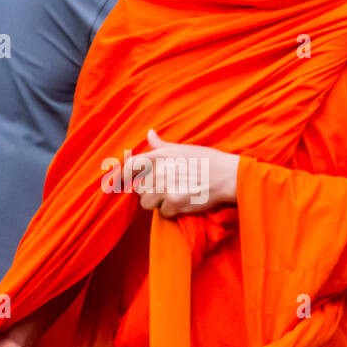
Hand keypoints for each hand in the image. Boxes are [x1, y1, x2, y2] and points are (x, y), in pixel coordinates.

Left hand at [122, 130, 238, 216]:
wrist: (228, 176)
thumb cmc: (206, 160)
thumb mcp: (182, 148)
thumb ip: (161, 145)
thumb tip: (149, 134)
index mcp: (158, 156)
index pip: (129, 167)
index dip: (122, 177)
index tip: (119, 184)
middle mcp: (159, 171)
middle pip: (139, 189)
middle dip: (149, 191)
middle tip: (165, 188)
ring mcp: (166, 188)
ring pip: (148, 203)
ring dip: (158, 203)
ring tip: (174, 195)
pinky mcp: (175, 203)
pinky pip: (163, 213)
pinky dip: (172, 211)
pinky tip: (184, 201)